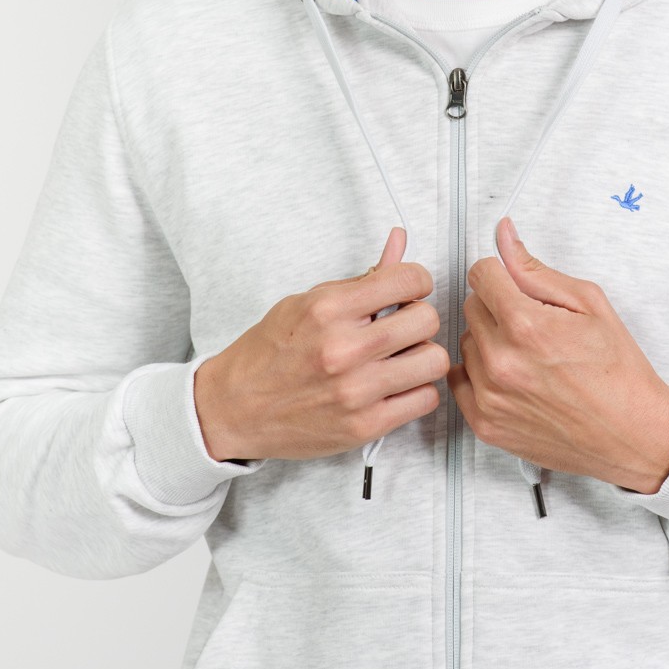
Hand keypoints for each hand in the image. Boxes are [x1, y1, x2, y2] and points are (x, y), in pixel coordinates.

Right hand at [194, 227, 448, 461]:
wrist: (234, 408)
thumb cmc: (270, 352)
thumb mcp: (308, 302)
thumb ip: (361, 279)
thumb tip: (400, 242)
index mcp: (328, 310)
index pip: (408, 280)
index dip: (416, 281)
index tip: (409, 290)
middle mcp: (344, 349)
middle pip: (427, 319)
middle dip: (419, 318)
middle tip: (401, 326)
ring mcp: (356, 391)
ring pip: (434, 360)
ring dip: (422, 355)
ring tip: (400, 357)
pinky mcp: (365, 426)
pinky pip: (425, 399)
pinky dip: (416, 389)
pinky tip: (395, 384)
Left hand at [447, 219, 668, 493]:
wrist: (634, 434)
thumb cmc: (618, 371)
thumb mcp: (588, 304)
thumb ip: (536, 269)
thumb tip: (504, 236)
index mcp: (526, 326)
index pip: (481, 274)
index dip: (501, 275)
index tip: (516, 287)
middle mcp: (501, 362)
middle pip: (472, 306)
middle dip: (498, 307)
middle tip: (534, 326)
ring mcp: (490, 397)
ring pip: (467, 343)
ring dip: (490, 341)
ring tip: (530, 356)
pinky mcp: (485, 424)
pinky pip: (460, 380)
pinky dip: (481, 375)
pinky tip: (514, 378)